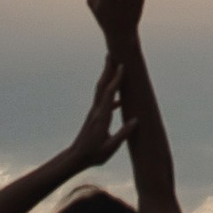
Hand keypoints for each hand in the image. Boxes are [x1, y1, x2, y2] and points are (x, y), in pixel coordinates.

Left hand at [63, 58, 127, 174]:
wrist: (76, 158)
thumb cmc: (93, 155)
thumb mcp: (110, 148)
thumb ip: (123, 134)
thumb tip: (136, 120)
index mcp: (102, 118)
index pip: (110, 94)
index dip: (116, 80)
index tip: (122, 66)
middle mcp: (96, 112)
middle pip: (102, 86)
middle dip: (107, 70)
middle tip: (111, 54)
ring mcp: (94, 113)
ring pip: (101, 91)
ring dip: (107, 77)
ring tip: (114, 67)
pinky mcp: (95, 117)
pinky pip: (104, 101)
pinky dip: (111, 94)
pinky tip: (120, 98)